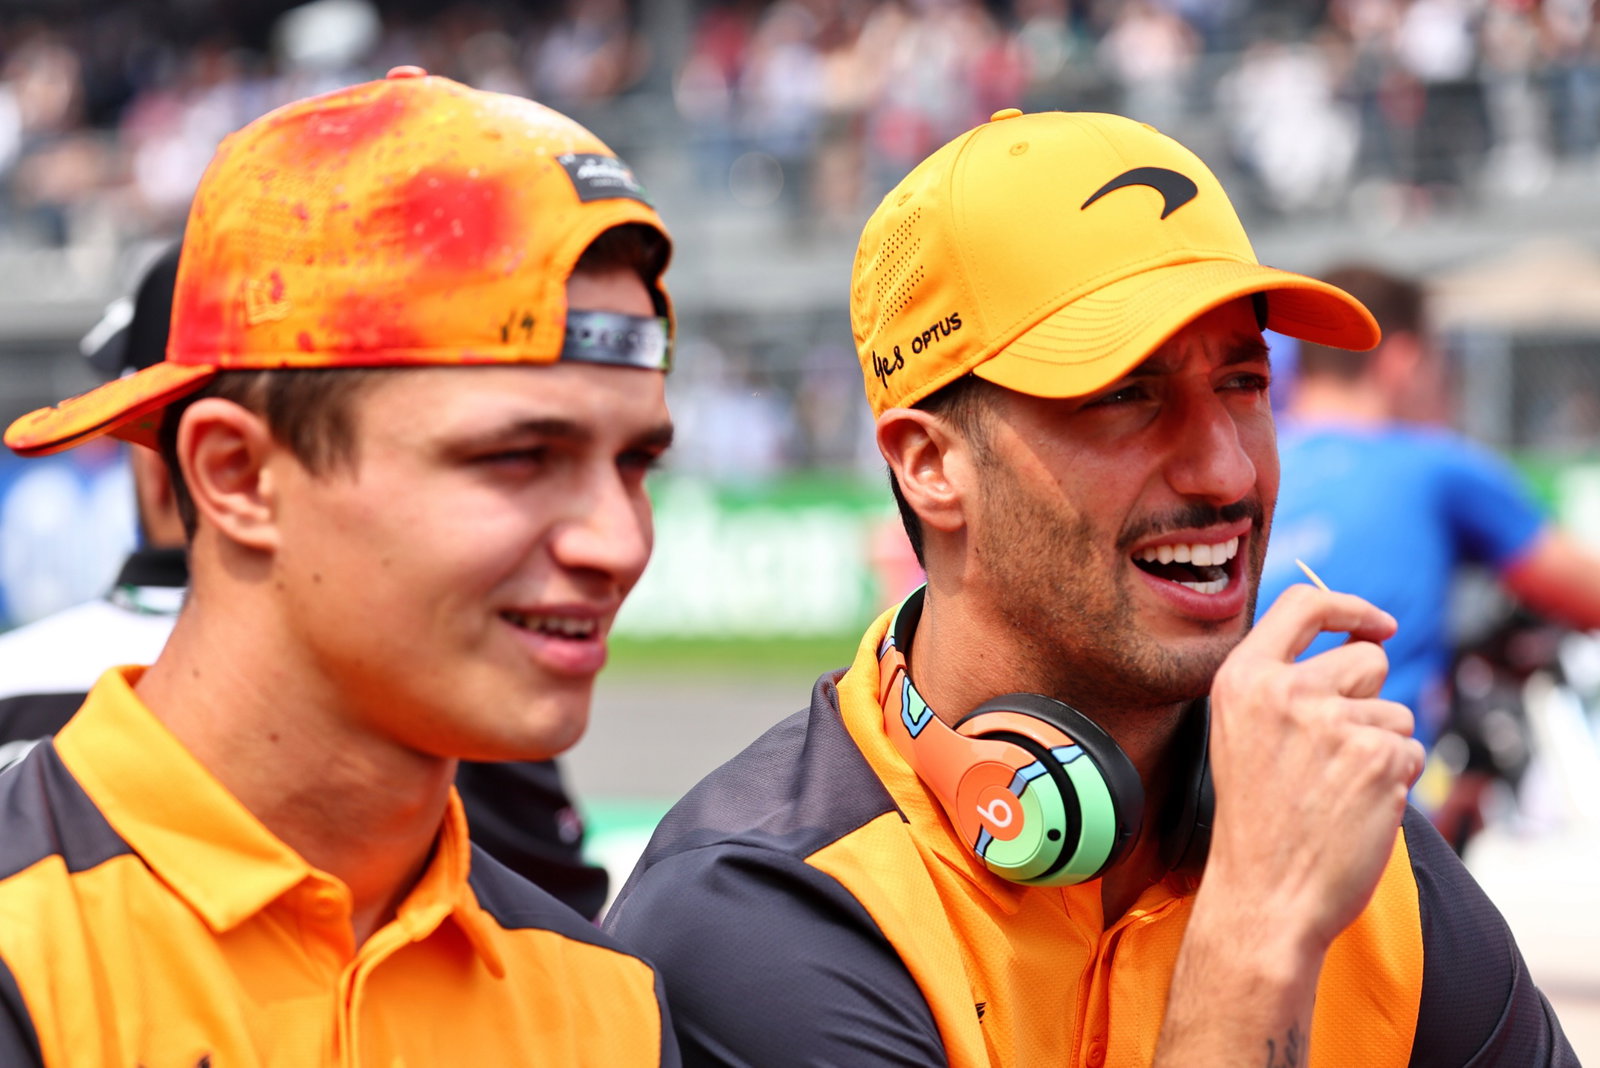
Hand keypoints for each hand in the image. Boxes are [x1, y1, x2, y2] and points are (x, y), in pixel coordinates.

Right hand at [1203, 584, 1423, 952]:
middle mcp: (1286, 690)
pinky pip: (1411, 750)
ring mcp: (1333, 722)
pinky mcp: (1378, 757)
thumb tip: (1361, 645)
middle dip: (1369, 696)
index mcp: (1243, 679)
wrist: (1265, 895)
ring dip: (1382, 746)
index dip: (1349, 606)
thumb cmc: (1257, 821)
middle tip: (1335, 749)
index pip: (1303, 603)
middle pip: (1366, 658)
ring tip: (1339, 789)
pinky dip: (1395, 780)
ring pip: (1396, 710)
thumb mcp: (1242, 733)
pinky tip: (1357, 808)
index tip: (1375, 622)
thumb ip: (1282, 684)